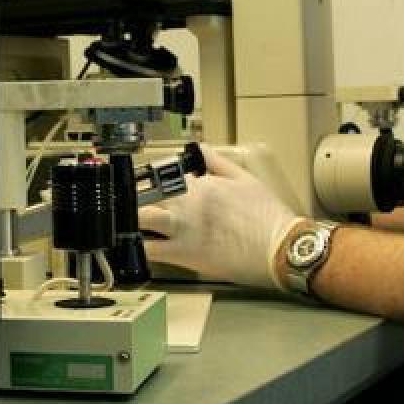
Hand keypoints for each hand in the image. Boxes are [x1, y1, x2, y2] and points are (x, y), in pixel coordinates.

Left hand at [138, 145, 301, 290]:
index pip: (161, 175)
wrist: (281, 248)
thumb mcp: (244, 177)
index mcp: (200, 184)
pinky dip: (134, 248)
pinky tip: (130, 246)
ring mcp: (183, 229)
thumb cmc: (267, 216)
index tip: (143, 185)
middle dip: (130, 199)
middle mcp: (187, 204)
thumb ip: (215, 161)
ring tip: (121, 222)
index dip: (149, 181)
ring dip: (126, 219)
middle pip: (143, 195)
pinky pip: (149, 250)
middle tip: (124, 204)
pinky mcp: (185, 254)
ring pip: (139, 219)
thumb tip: (197, 149)